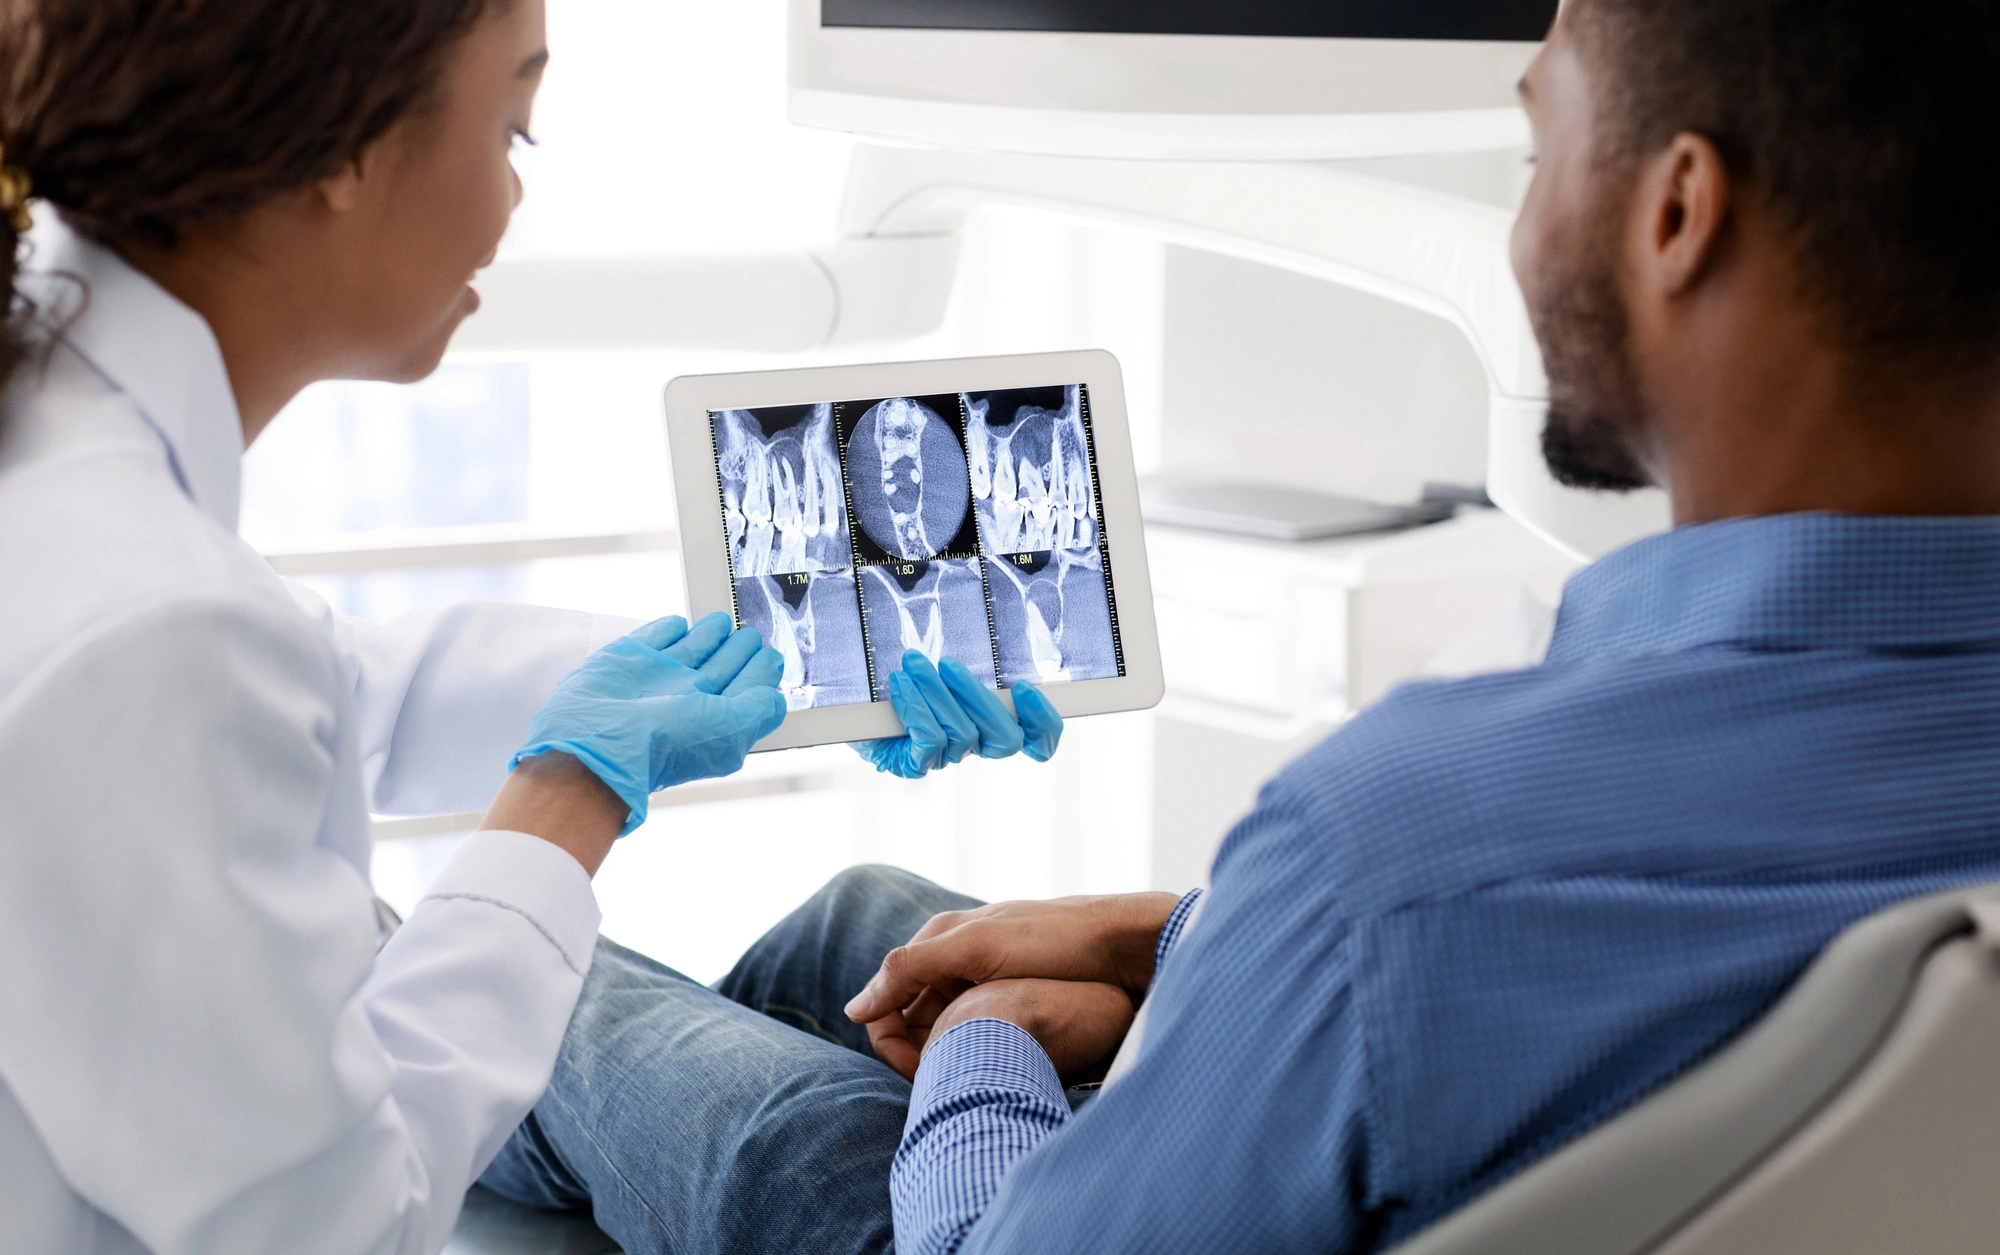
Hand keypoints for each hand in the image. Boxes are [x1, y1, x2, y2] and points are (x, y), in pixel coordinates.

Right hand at [512, 613, 786, 834]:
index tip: (773, 656)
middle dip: (737, 652)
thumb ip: (759, 711)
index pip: (743, 691)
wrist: (599, 740)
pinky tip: (678, 623)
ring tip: (722, 622)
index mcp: (711, 719)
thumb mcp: (731, 730)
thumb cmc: (667, 742)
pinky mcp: (626, 660)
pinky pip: (652, 639)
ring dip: (707, 635)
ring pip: (689, 650)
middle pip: (719, 669)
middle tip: (751, 635)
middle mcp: (684, 700)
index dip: (760, 674)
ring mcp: (654, 679)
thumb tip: (775, 698)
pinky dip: (665, 630)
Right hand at [846, 892, 1180, 1079]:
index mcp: (942, 937)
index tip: (917, 1073)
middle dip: (918, 1051)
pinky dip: (976, 1049)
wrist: (1130, 944)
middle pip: (914, 1015)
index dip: (891, 1039)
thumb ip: (913, 970)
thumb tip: (854, 1010)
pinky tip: (994, 1067)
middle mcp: (960, 954)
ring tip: (967, 1081)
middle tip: (945, 1084)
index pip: (887, 997)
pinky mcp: (1018, 992)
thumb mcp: (979, 948)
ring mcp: (990, 974)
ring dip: (946, 1054)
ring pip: (946, 1026)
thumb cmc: (1058, 942)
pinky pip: (980, 1027)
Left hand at [853, 650, 1062, 778]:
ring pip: (963, 734)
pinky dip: (915, 707)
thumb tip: (996, 636)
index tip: (1025, 687)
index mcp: (990, 724)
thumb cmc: (905, 679)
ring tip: (912, 663)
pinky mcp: (914, 765)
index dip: (1043, 722)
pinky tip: (899, 684)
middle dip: (980, 699)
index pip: (1036, 742)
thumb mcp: (940, 667)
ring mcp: (944, 759)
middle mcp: (973, 747)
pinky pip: (929, 741)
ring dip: (936, 693)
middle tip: (949, 665)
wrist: (854, 704)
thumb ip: (966, 665)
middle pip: (1005, 741)